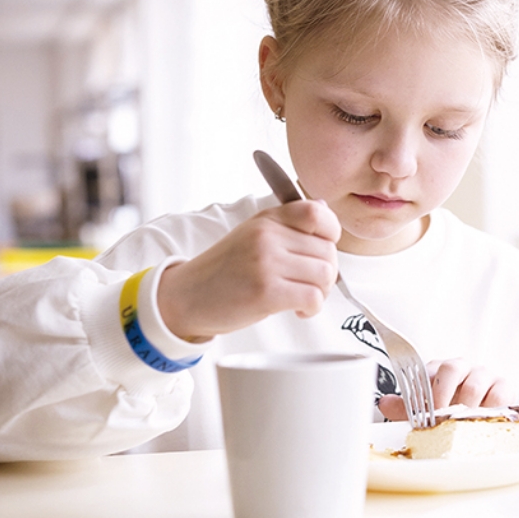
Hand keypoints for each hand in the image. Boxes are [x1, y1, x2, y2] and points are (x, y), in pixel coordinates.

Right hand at [157, 200, 340, 340]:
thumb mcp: (253, 234)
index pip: (318, 212)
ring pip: (326, 275)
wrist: (187, 297)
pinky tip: (297, 310)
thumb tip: (323, 207)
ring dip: (321, 293)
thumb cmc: (224, 270)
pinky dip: (312, 308)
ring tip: (302, 298)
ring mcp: (266, 262)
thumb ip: (288, 223)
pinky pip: (313, 298)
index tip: (324, 249)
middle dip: (327, 273)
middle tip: (309, 285)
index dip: (331, 232)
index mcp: (268, 218)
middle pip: (328, 251)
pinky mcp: (266, 292)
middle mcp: (267, 236)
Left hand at [377, 358, 510, 420]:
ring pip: (477, 383)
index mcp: (441, 368)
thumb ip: (405, 407)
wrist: (476, 412)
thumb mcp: (424, 408)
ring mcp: (484, 375)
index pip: (433, 369)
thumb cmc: (448, 407)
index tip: (426, 411)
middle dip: (445, 397)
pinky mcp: (503, 387)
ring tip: (461, 424)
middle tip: (441, 418)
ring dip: (467, 406)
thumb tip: (384, 403)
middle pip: (454, 369)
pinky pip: (501, 394)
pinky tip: (483, 421)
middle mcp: (463, 367)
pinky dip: (492, 409)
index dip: (429, 391)